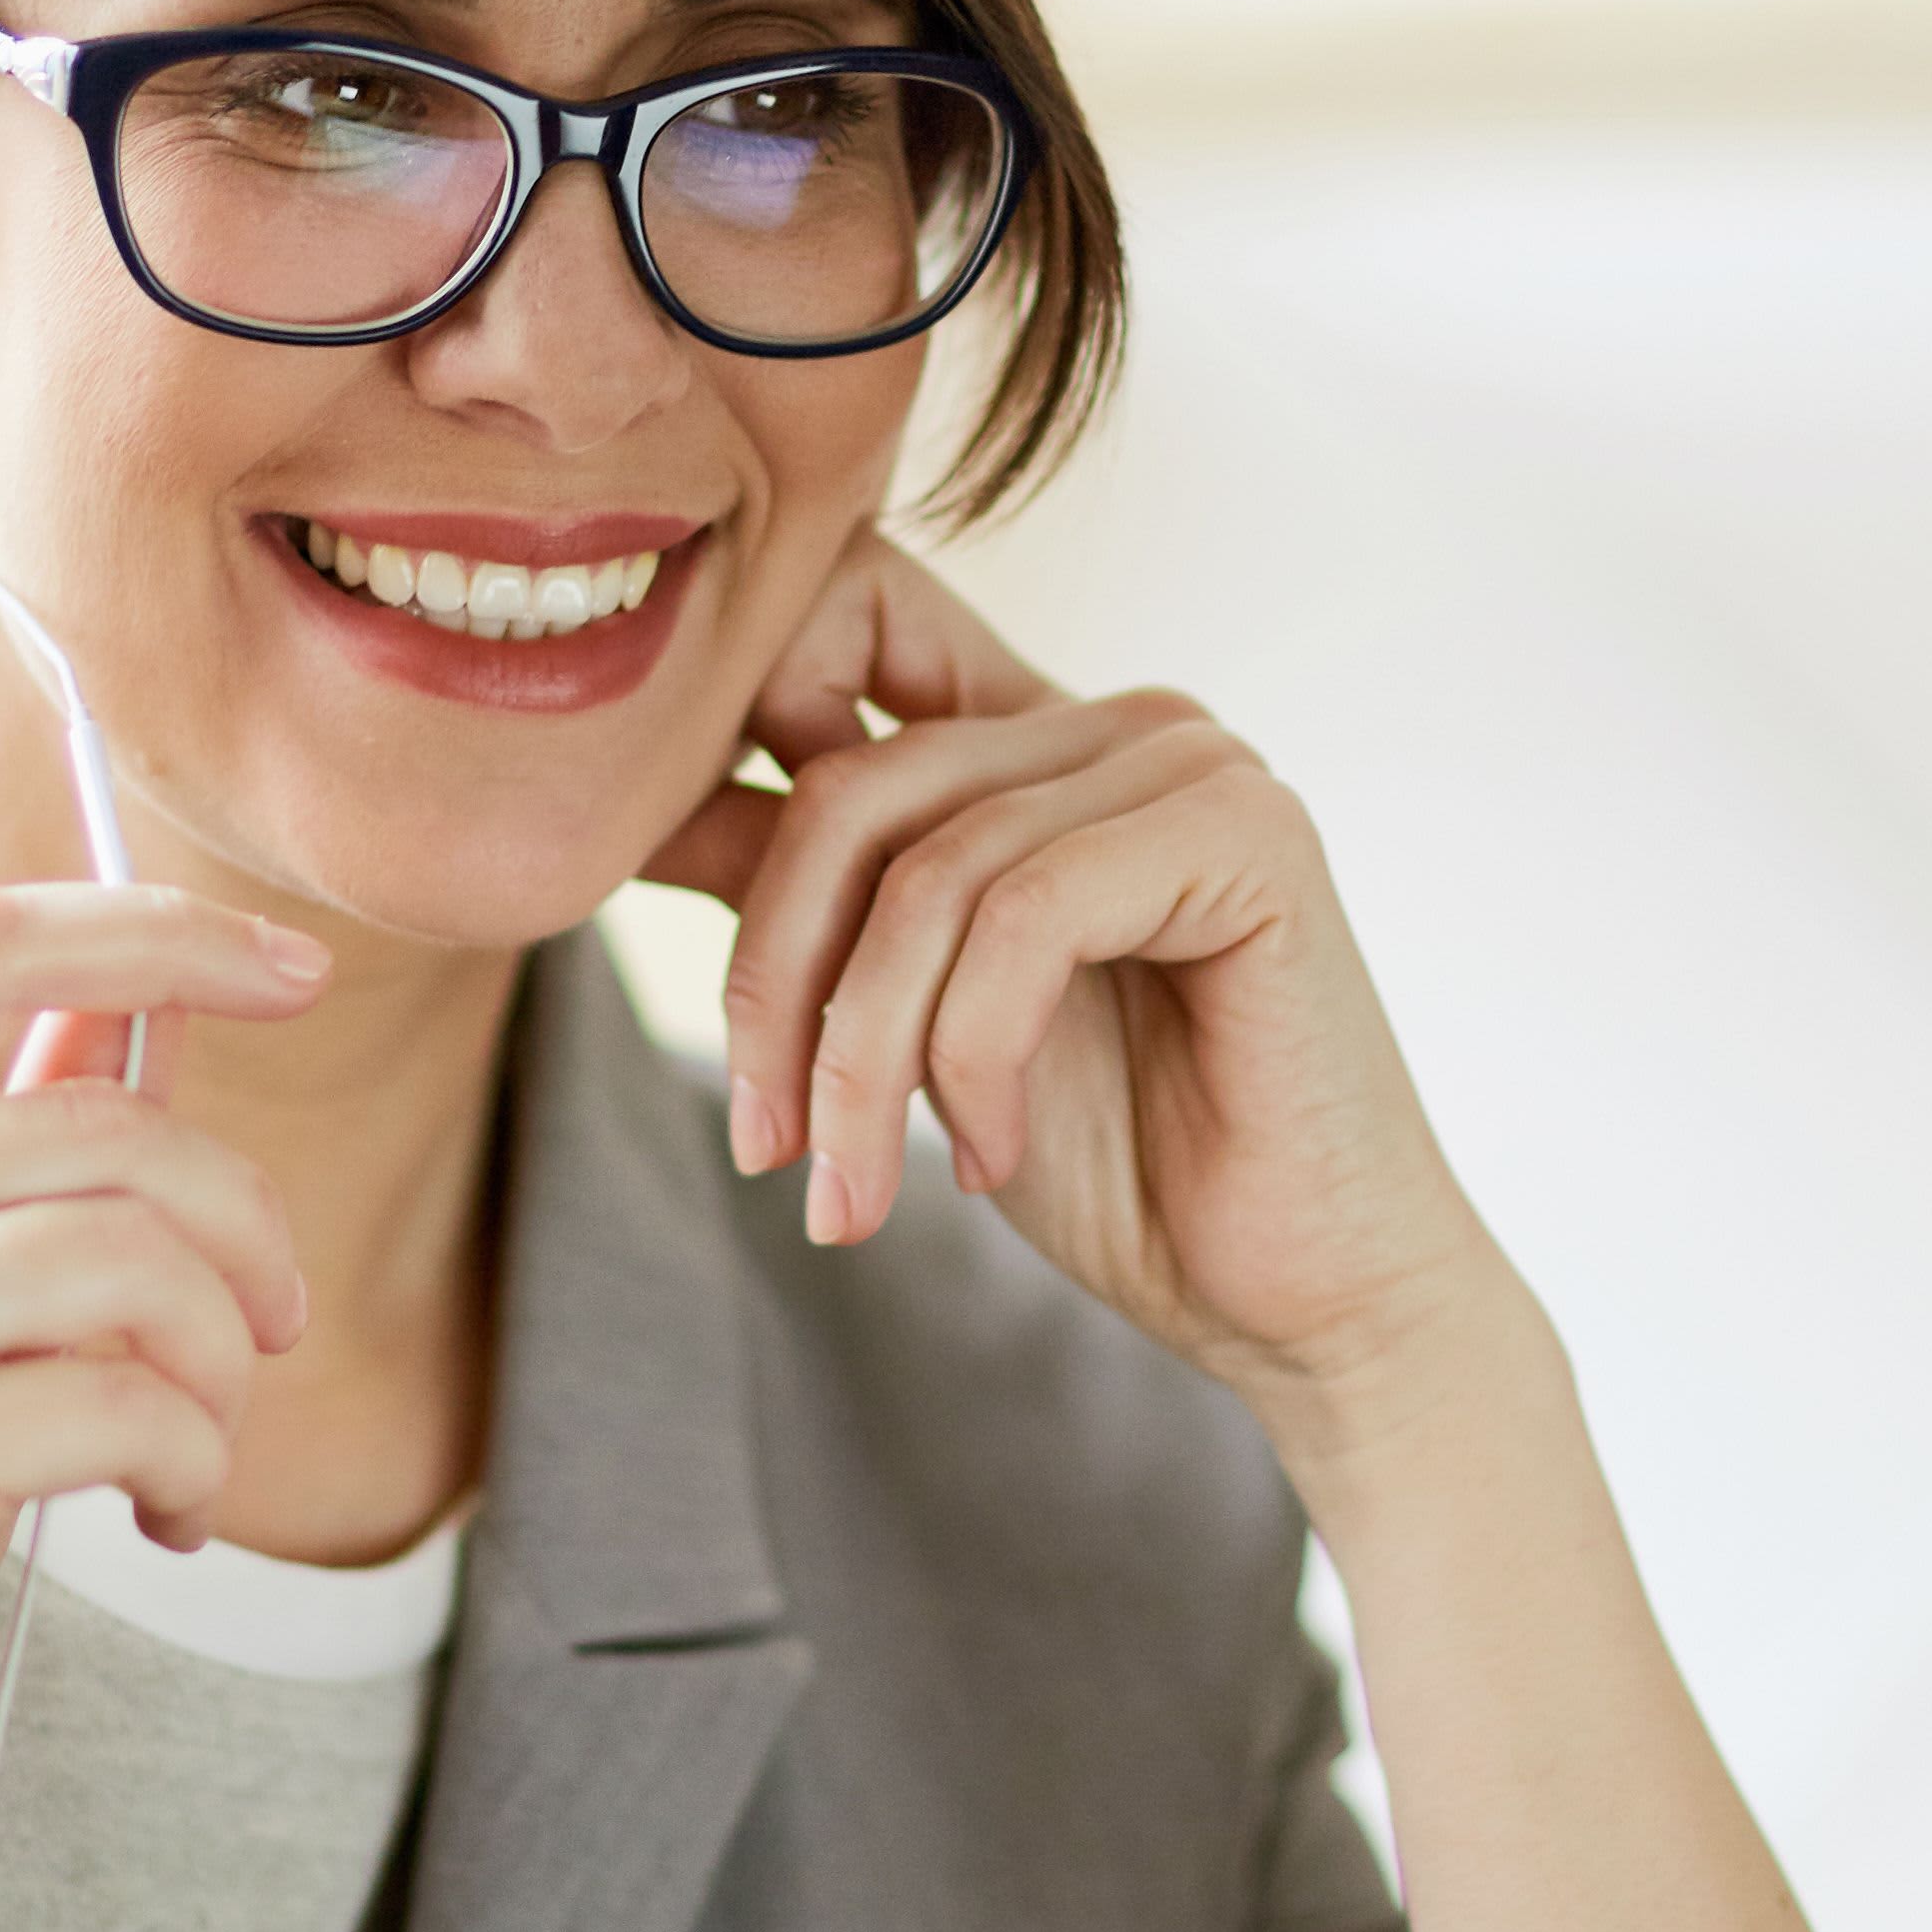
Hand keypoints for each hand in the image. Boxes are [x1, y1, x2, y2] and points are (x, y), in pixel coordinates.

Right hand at [0, 883, 326, 1931]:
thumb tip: (125, 1003)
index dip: (157, 931)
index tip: (295, 968)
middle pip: (98, 1113)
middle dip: (240, 1219)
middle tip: (276, 1324)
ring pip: (131, 1251)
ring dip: (221, 1360)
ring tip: (195, 1447)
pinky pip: (130, 1397)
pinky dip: (193, 1464)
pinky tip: (158, 1521)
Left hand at [640, 540, 1528, 1455]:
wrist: (1298, 1297)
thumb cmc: (1118, 1164)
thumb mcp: (904, 1022)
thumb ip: (803, 902)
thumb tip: (633, 815)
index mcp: (1032, 742)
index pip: (843, 634)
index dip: (734, 743)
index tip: (691, 933)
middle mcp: (1111, 724)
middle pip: (853, 787)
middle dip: (775, 984)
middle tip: (765, 1145)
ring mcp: (1189, 764)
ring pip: (929, 871)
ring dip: (864, 1060)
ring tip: (860, 1191)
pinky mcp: (1247, 835)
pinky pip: (1028, 914)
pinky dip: (973, 1057)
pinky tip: (987, 1155)